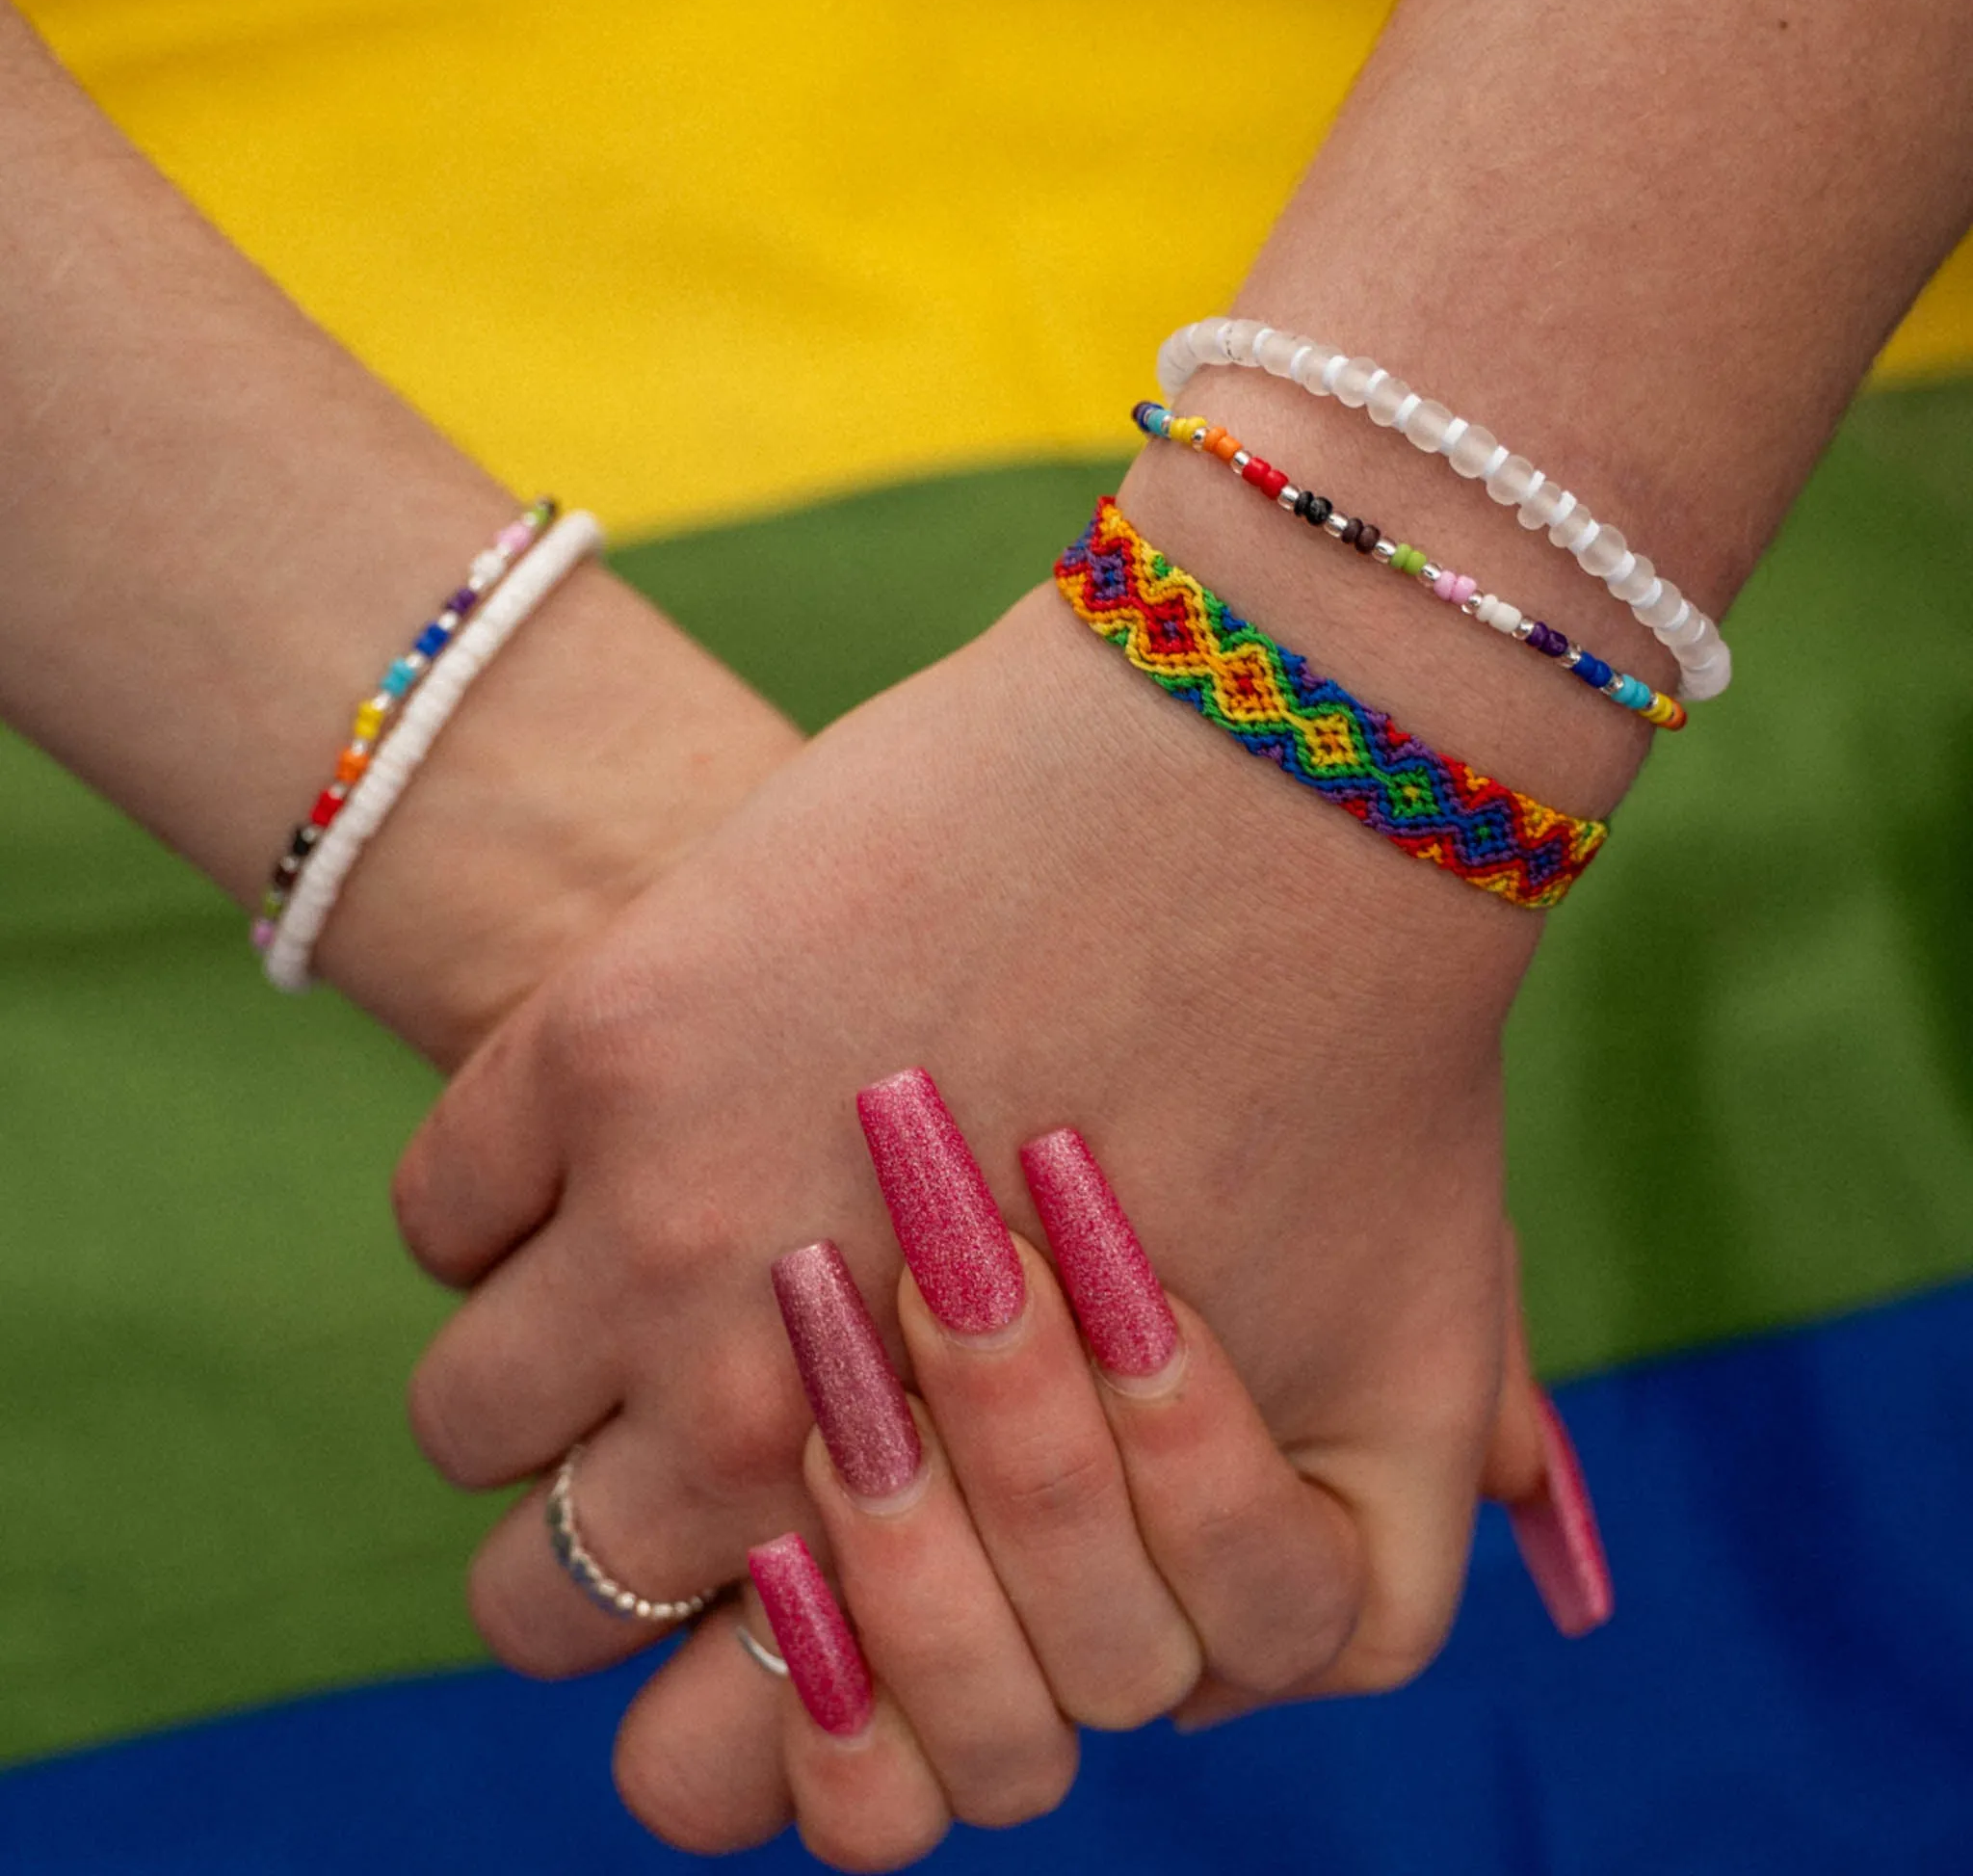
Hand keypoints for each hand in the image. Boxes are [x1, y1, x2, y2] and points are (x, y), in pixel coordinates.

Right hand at [393, 571, 1596, 1849]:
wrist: (1284, 776)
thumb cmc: (1366, 1095)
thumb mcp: (1415, 1421)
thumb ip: (1294, 1610)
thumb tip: (1160, 1695)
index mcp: (941, 1536)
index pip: (705, 1772)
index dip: (718, 1701)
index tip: (759, 1578)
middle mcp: (753, 1416)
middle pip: (542, 1602)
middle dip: (612, 1542)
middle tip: (702, 1423)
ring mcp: (659, 1218)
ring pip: (473, 1414)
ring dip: (550, 1365)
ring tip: (670, 1263)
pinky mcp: (606, 1035)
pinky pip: (446, 1207)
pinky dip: (512, 1195)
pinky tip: (637, 1137)